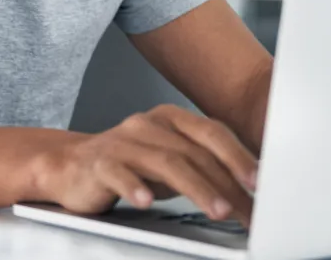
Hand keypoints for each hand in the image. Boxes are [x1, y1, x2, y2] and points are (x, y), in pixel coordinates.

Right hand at [30, 104, 257, 225]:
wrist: (70, 166)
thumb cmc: (130, 166)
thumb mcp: (169, 163)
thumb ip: (201, 167)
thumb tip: (248, 191)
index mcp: (169, 118)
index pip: (211, 133)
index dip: (238, 156)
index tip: (260, 182)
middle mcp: (147, 124)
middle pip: (193, 151)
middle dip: (225, 183)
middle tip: (246, 211)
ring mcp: (122, 142)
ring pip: (165, 162)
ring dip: (197, 188)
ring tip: (218, 211)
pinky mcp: (99, 163)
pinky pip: (119, 173)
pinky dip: (135, 187)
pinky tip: (147, 202)